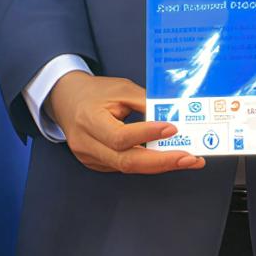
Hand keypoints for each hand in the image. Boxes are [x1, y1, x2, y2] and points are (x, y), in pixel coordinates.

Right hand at [45, 71, 204, 174]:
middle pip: (126, 161)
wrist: (66, 99)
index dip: (147, 135)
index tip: (173, 129)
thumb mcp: (120, 89)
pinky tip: (168, 158)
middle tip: (190, 158)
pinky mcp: (96, 164)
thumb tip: (174, 115)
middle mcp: (86, 144)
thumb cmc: (95, 92)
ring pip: (128, 167)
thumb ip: (145, 102)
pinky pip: (125, 166)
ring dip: (160, 165)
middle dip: (162, 161)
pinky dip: (148, 163)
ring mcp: (90, 158)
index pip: (120, 136)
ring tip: (188, 160)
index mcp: (89, 120)